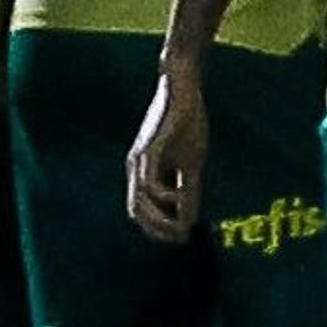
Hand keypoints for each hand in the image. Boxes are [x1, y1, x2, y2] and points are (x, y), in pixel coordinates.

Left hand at [127, 61, 211, 242]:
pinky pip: (148, 182)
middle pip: (136, 212)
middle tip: (182, 238)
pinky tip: (182, 196)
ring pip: (138, 202)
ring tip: (183, 226)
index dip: (160, 230)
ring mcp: (139, 160)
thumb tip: (189, 220)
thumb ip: (188, 191)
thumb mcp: (191, 163)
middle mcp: (136, 169)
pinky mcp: (148, 150)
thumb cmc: (186, 123)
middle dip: (158, 230)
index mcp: (143, 173)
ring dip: (160, 220)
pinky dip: (164, 196)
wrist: (182, 88)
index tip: (183, 238)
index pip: (143, 212)